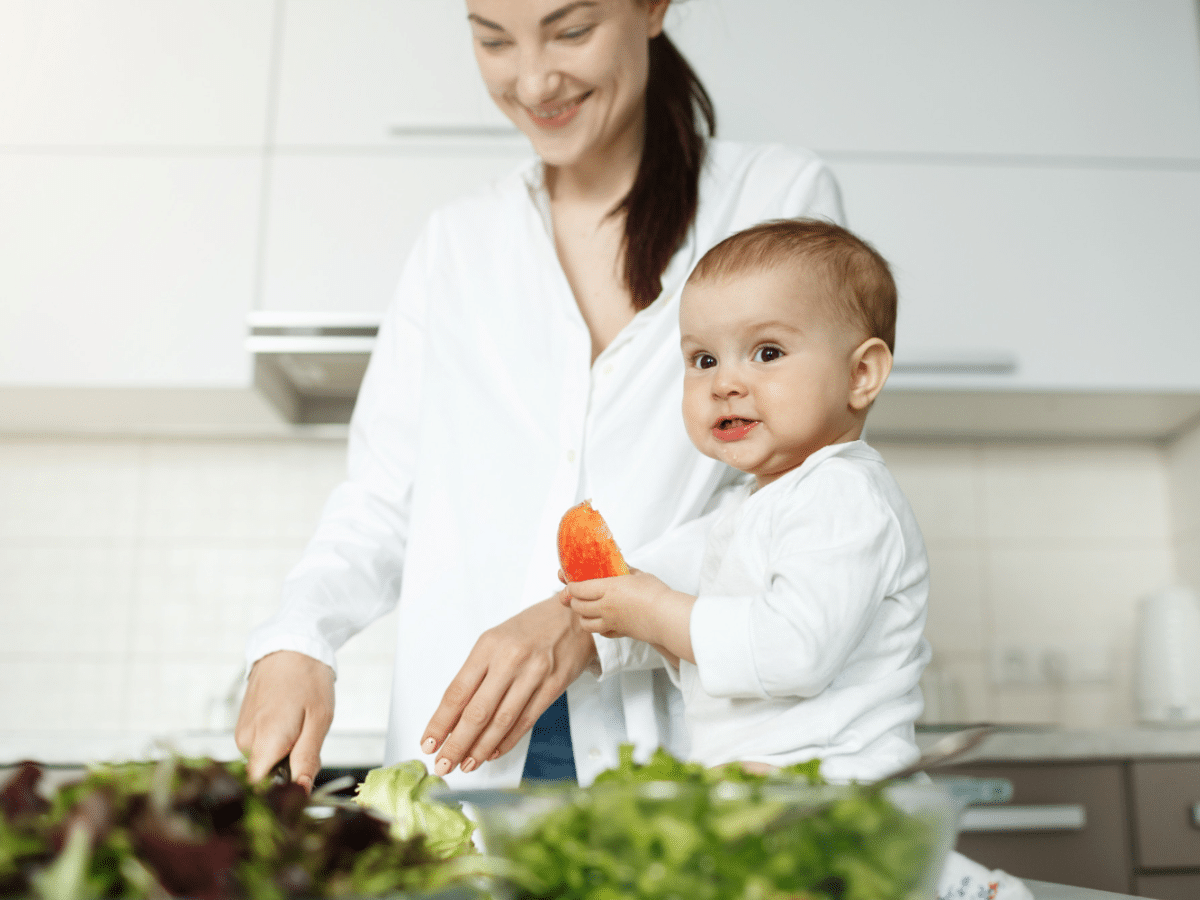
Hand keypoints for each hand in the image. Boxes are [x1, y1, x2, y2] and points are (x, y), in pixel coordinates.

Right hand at [235, 650, 334, 791]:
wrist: (290, 646)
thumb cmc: (308, 679)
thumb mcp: (319, 720)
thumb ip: (307, 760)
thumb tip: (301, 792)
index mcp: (265, 741)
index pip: (260, 789)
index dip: (280, 792)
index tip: (300, 784)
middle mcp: (246, 740)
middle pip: (265, 776)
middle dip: (288, 770)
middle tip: (308, 744)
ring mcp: (241, 732)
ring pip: (264, 761)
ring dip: (283, 754)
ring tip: (299, 725)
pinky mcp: (242, 725)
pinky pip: (259, 746)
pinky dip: (276, 742)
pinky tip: (288, 721)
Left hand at [421, 596, 596, 775]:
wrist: (573, 616)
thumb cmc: (531, 628)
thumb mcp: (496, 639)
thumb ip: (476, 673)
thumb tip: (454, 714)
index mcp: (489, 645)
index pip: (457, 691)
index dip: (440, 722)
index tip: (428, 742)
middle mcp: (510, 660)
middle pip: (477, 712)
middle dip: (457, 744)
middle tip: (443, 764)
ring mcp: (534, 674)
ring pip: (501, 721)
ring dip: (480, 748)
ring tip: (466, 764)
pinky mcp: (553, 686)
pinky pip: (525, 721)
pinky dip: (506, 741)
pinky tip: (492, 752)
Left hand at [565, 569, 696, 662]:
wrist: (666, 617)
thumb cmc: (655, 593)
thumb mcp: (638, 574)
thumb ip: (624, 569)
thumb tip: (618, 563)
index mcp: (608, 588)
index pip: (578, 589)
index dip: (570, 586)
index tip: (570, 583)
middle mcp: (605, 607)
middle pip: (577, 606)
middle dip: (573, 600)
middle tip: (575, 596)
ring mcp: (611, 622)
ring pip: (585, 623)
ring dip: (582, 616)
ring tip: (586, 610)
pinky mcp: (619, 633)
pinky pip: (601, 633)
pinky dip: (597, 627)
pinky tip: (602, 621)